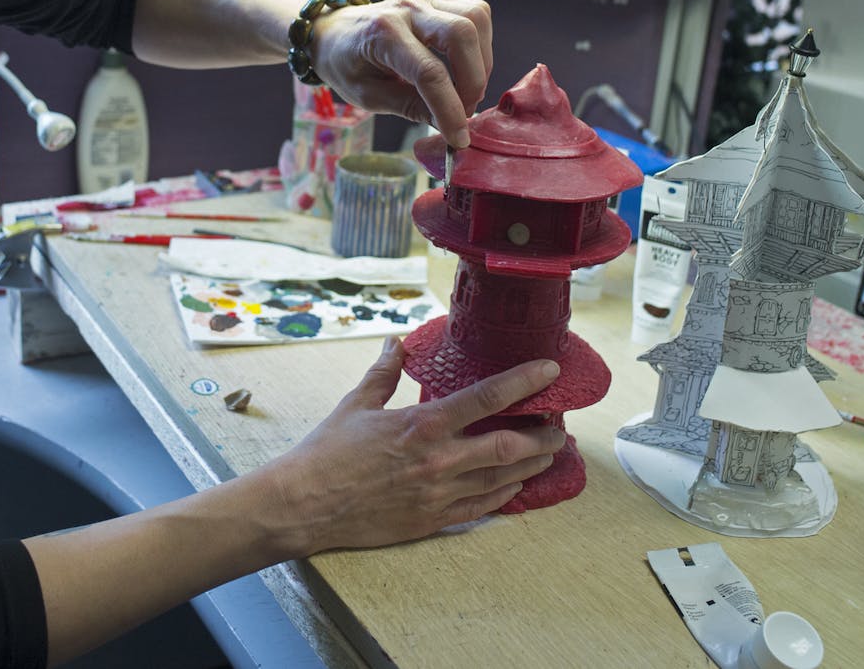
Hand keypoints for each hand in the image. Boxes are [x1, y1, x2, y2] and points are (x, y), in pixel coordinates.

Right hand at [261, 336, 562, 556]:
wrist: (304, 505)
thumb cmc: (327, 453)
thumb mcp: (355, 403)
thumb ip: (384, 372)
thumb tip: (398, 343)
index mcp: (423, 425)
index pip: (487, 398)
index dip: (524, 382)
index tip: (549, 372)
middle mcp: (439, 460)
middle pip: (509, 445)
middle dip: (542, 435)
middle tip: (559, 426)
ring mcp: (439, 494)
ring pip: (503, 479)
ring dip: (532, 465)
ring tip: (550, 453)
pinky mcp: (432, 519)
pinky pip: (482, 507)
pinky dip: (505, 495)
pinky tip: (517, 485)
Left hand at [309, 0, 491, 147]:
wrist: (333, 32)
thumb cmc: (345, 64)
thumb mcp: (367, 96)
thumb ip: (408, 107)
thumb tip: (447, 123)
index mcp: (382, 34)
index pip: (429, 72)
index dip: (449, 109)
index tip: (458, 137)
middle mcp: (407, 10)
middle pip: (461, 35)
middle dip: (472, 81)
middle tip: (464, 110)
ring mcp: (425, 1)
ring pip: (476, 20)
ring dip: (482, 62)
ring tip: (466, 91)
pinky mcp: (438, 1)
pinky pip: (476, 15)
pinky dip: (480, 45)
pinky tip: (466, 68)